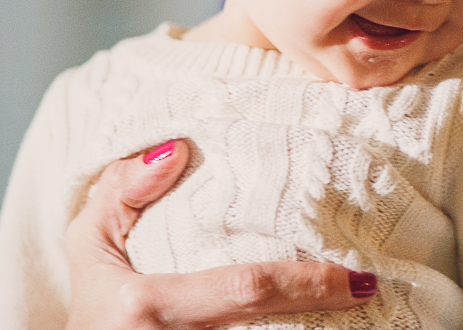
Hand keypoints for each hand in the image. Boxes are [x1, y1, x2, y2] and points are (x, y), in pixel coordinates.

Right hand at [64, 140, 376, 329]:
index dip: (309, 284)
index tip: (359, 278)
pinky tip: (320, 326)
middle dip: (326, 315)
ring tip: (360, 312)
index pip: (245, 290)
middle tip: (372, 289)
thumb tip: (178, 150)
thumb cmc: (94, 306)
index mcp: (147, 307)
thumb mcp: (91, 245)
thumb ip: (122, 191)